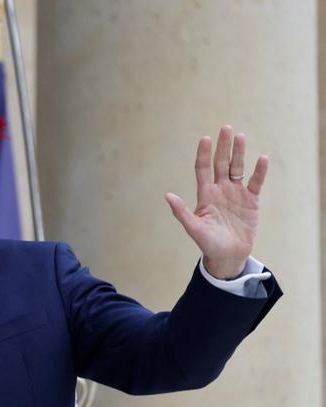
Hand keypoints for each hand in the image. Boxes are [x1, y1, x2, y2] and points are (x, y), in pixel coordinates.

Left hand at [165, 125, 268, 278]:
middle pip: (221, 164)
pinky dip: (259, 172)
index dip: (204, 154)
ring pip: (237, 168)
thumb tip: (167, 195)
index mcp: (205, 195)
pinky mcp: (250, 201)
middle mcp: (220, 190)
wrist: (227, 255)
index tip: (205, 139)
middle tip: (226, 128)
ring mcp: (236, 194)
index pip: (203, 169)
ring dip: (239, 153)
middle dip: (223, 147)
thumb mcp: (194, 228)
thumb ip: (181, 211)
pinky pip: (255, 182)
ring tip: (241, 136)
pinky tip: (262, 159)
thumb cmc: (208, 243)